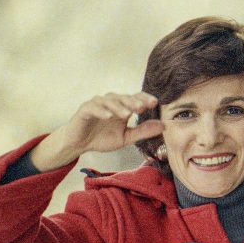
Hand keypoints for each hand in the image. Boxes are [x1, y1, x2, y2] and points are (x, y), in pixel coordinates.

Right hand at [29, 92, 164, 171]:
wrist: (79, 144)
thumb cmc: (102, 138)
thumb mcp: (126, 138)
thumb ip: (143, 131)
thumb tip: (164, 126)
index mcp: (123, 107)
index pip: (136, 98)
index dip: (145, 99)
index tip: (155, 103)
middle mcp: (112, 102)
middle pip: (124, 98)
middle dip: (134, 102)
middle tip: (142, 108)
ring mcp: (98, 104)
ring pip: (110, 101)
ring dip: (119, 106)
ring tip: (127, 114)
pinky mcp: (85, 109)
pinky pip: (93, 108)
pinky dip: (101, 111)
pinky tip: (108, 116)